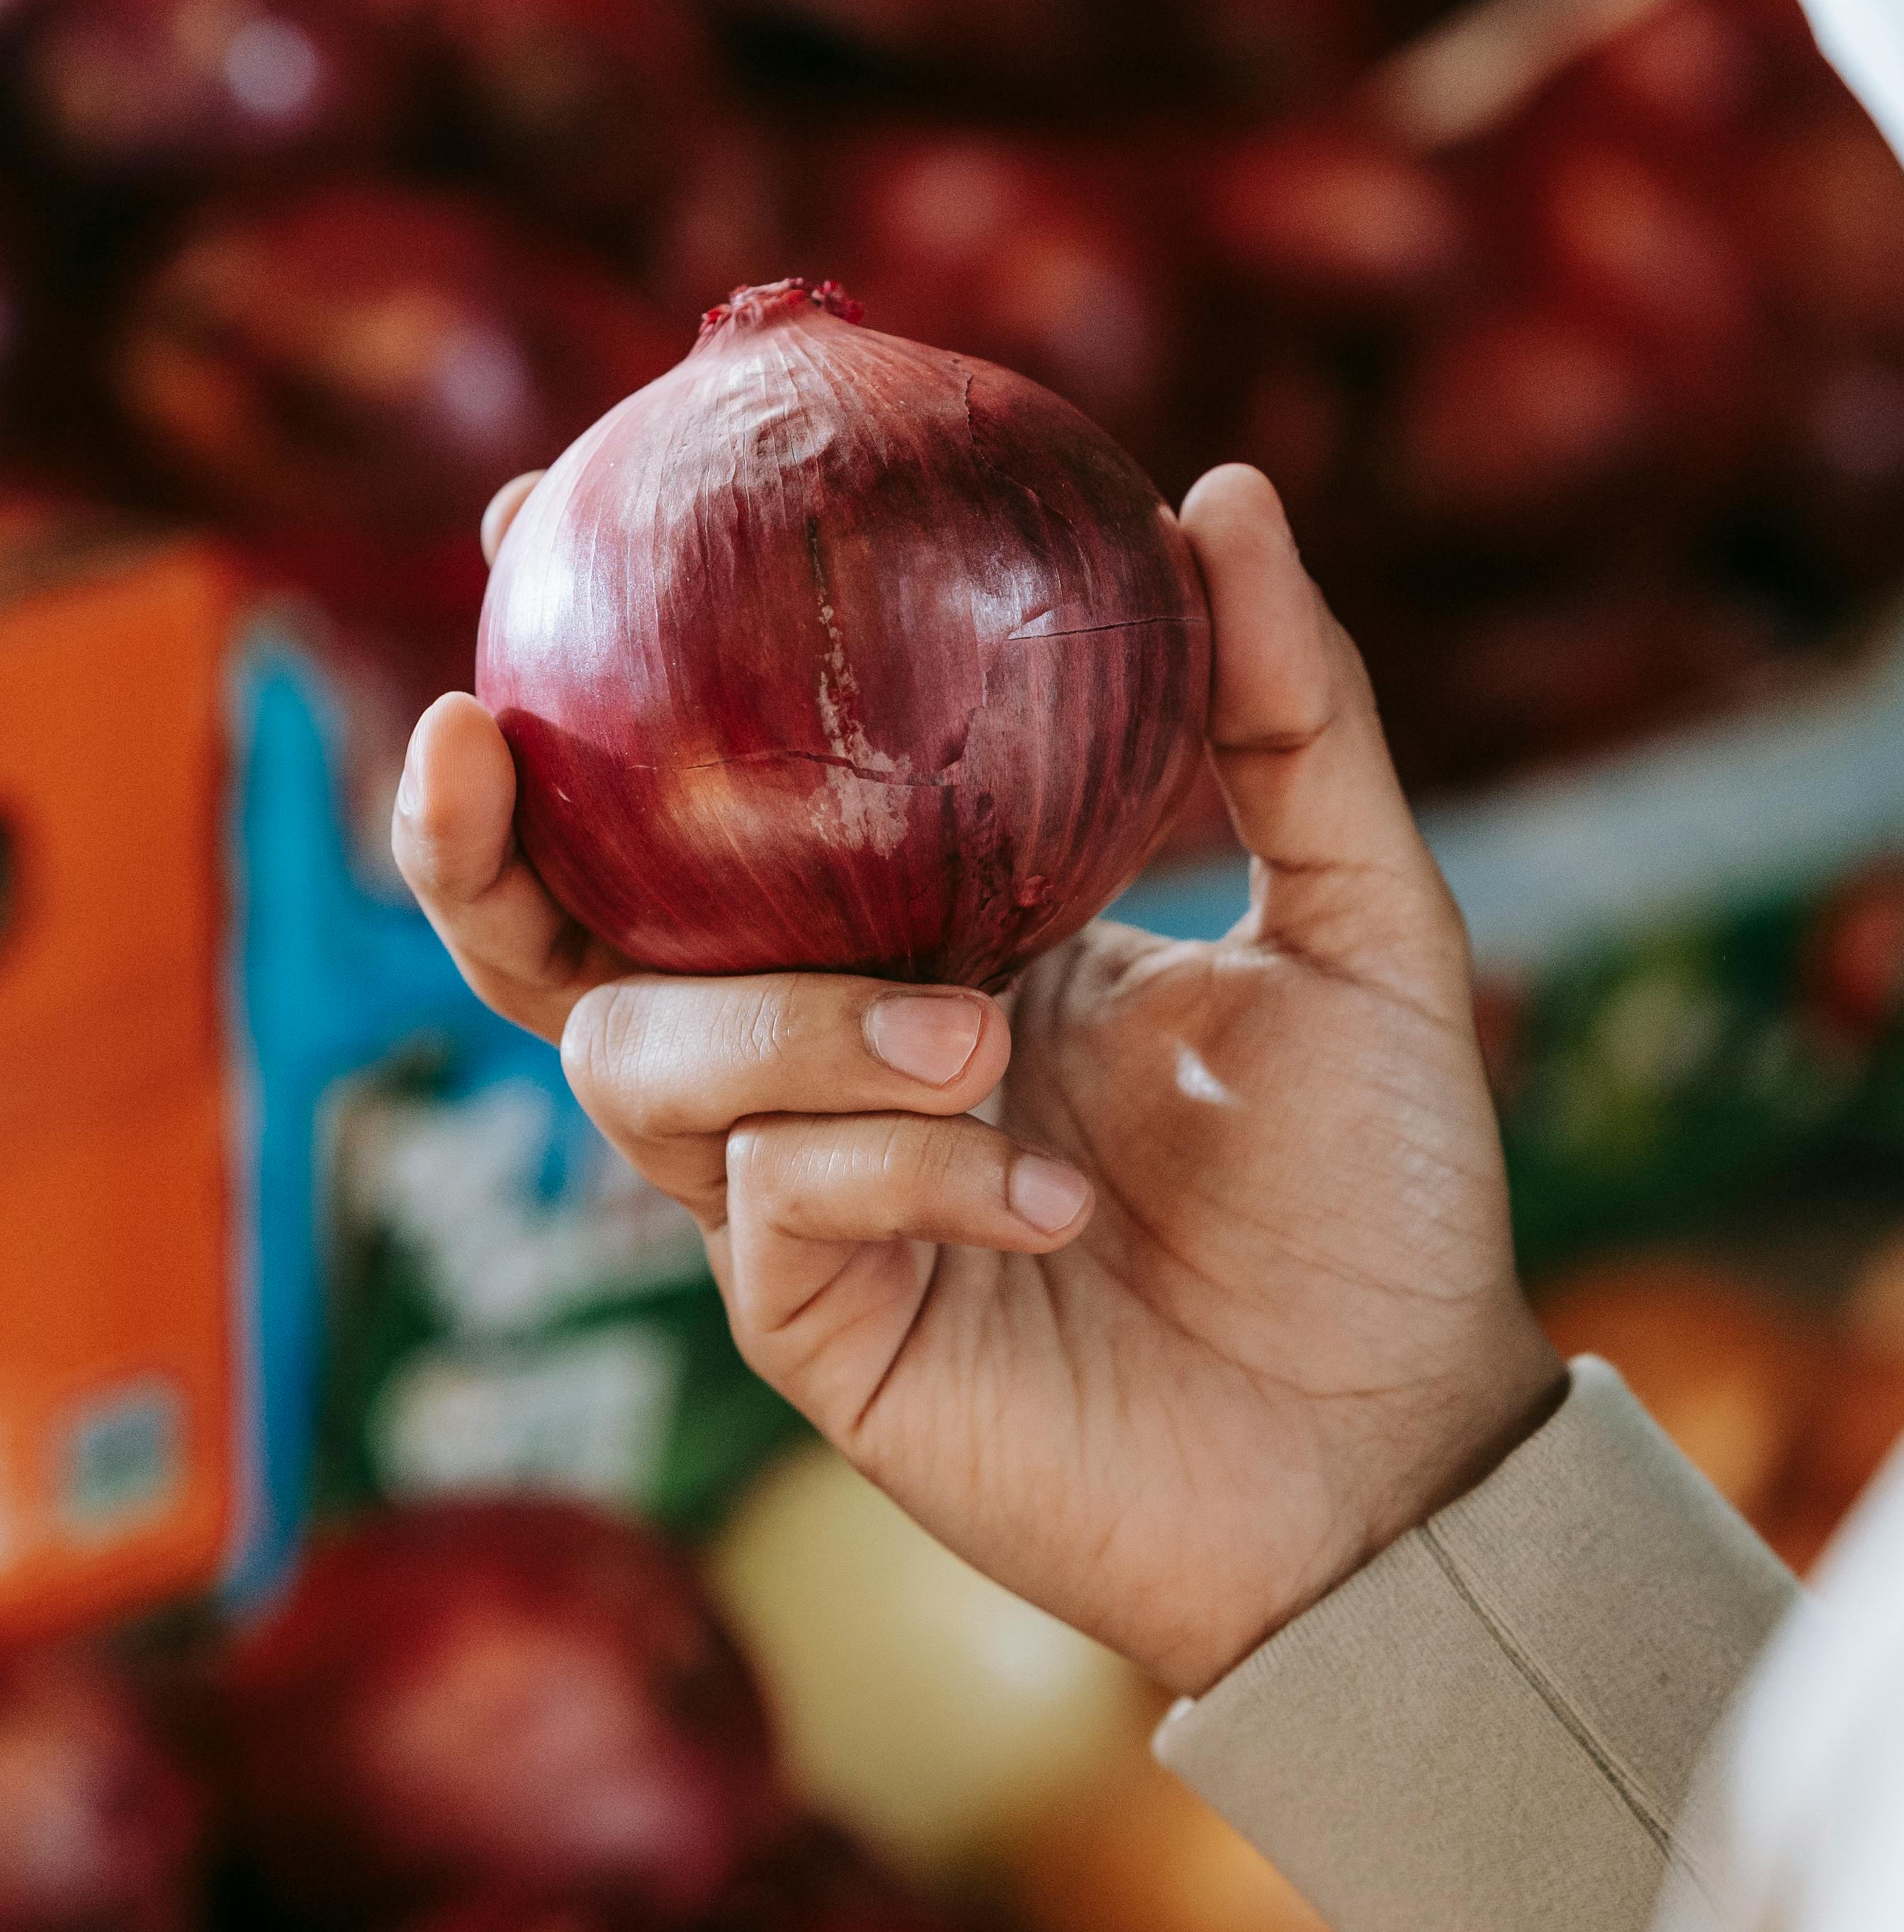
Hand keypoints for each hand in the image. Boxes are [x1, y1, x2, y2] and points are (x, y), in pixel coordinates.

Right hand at [393, 466, 1565, 1695]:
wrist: (1400, 1444)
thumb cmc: (1382, 1191)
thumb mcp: (1362, 915)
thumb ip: (1292, 714)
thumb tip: (1226, 488)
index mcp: (923, 939)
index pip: (709, 808)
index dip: (593, 683)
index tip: (538, 509)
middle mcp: (831, 1061)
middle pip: (561, 944)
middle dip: (477, 840)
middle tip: (478, 727)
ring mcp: (807, 1204)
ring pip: (639, 1063)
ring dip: (787, 1021)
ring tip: (975, 1030)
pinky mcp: (820, 1333)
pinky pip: (770, 1204)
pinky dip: (898, 1168)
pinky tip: (1049, 1198)